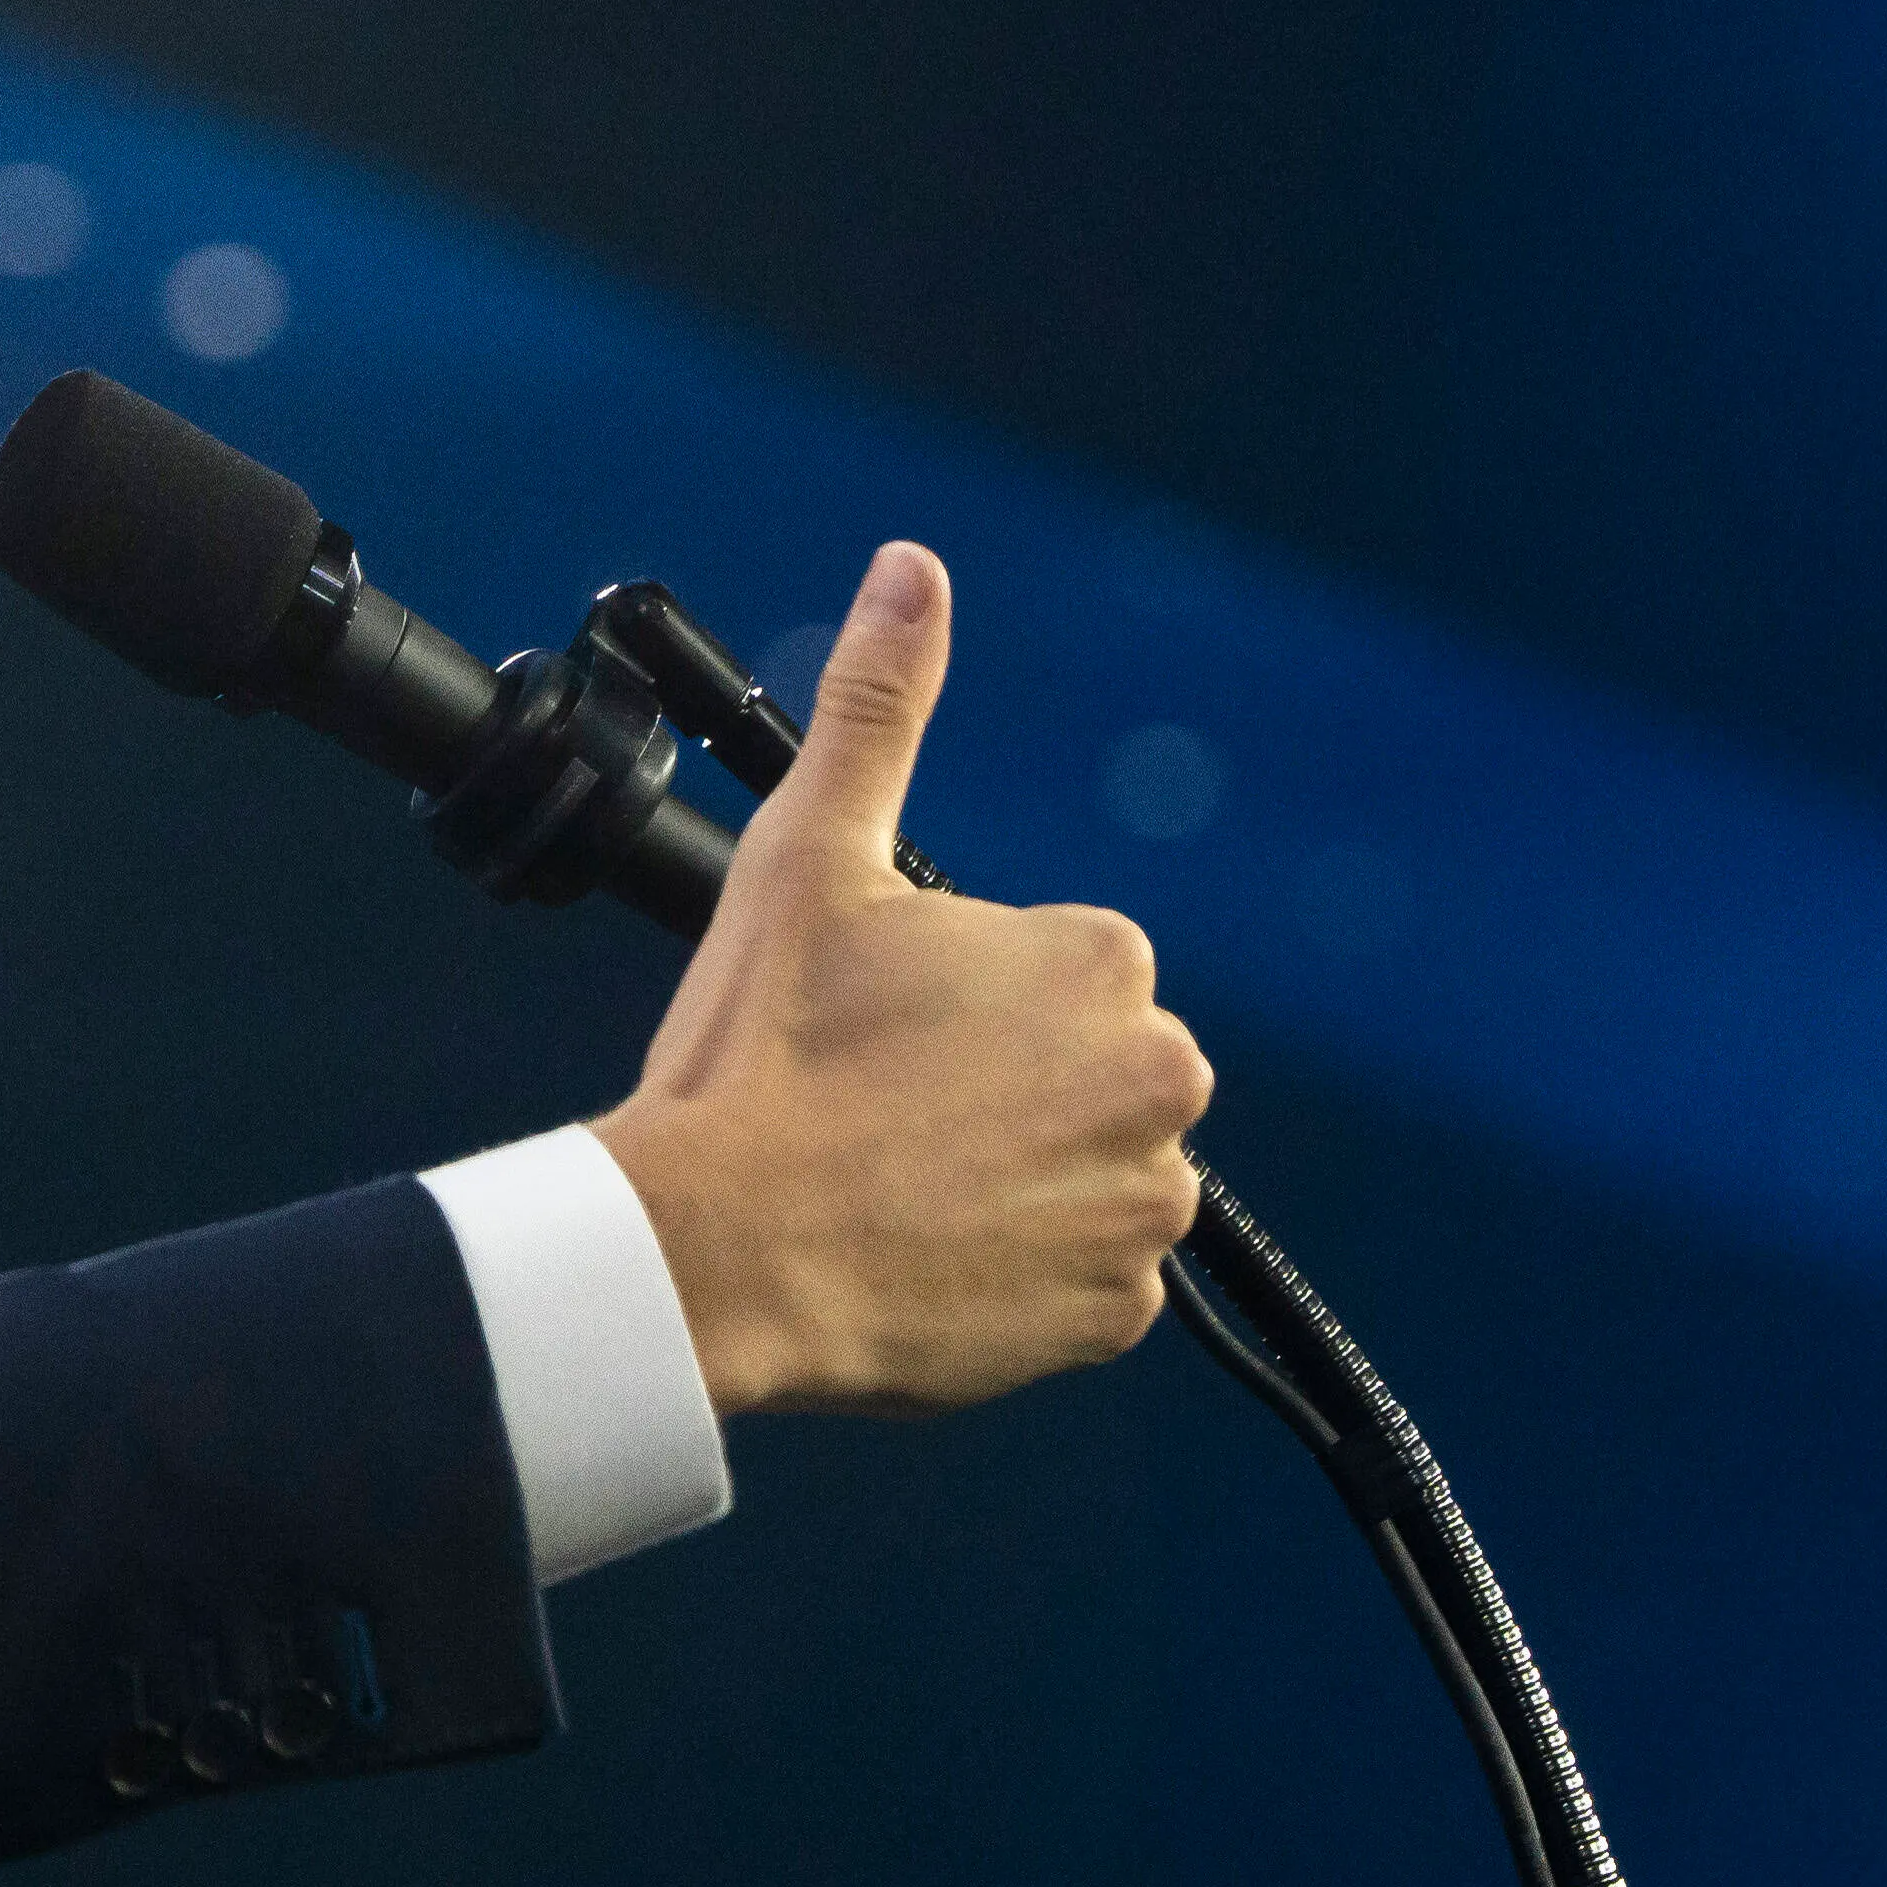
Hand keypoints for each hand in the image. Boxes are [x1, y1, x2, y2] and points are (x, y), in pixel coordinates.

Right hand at [586, 541, 1210, 1418]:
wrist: (723, 1249)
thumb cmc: (761, 1048)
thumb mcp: (809, 854)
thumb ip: (879, 705)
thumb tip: (913, 567)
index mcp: (1105, 963)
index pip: (1053, 975)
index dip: (950, 1003)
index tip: (869, 1032)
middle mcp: (1163, 1080)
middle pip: (1082, 1074)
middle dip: (997, 1089)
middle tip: (873, 1109)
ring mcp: (1146, 1210)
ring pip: (1085, 1174)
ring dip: (1010, 1180)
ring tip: (890, 1183)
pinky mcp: (1117, 1318)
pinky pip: (1080, 1284)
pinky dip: (1013, 1272)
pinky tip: (922, 1252)